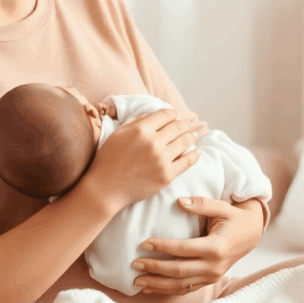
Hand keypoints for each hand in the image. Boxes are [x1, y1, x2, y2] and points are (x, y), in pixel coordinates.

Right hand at [83, 107, 200, 214]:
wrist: (106, 189)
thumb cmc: (108, 160)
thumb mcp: (118, 134)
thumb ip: (135, 121)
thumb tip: (152, 114)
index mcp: (141, 129)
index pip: (166, 114)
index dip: (172, 113)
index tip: (174, 115)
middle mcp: (153, 142)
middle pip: (178, 127)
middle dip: (184, 124)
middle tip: (188, 124)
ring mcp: (161, 159)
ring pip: (185, 142)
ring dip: (191, 136)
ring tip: (193, 135)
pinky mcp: (166, 175)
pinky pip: (187, 161)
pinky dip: (194, 154)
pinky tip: (197, 151)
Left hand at [131, 196, 264, 294]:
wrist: (251, 235)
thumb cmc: (234, 218)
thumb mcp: (222, 207)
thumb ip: (201, 204)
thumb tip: (180, 201)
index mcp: (216, 247)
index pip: (183, 249)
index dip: (162, 247)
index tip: (144, 244)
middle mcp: (214, 266)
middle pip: (178, 270)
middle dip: (154, 268)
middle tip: (134, 263)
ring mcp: (212, 277)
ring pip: (179, 284)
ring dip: (157, 284)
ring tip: (137, 281)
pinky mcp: (209, 281)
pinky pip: (185, 289)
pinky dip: (166, 290)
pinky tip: (150, 288)